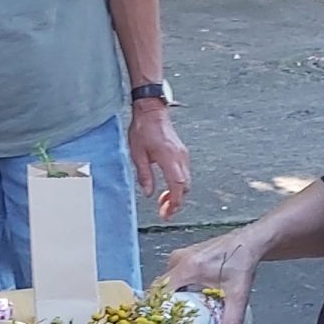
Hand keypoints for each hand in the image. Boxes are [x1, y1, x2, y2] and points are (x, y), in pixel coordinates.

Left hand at [128, 101, 189, 218]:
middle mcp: (180, 156)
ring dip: (177, 193)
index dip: (175, 202)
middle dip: (176, 201)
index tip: (167, 212)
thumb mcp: (137, 154)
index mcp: (169, 157)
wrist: (151, 110)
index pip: (178, 185)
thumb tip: (148, 193)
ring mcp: (183, 154)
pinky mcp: (181, 152)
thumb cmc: (143, 128)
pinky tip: (167, 186)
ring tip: (163, 200)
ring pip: (186, 180)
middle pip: (185, 186)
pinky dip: (178, 183)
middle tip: (164, 211)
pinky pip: (184, 173)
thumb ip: (144, 175)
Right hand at [159, 229, 261, 323]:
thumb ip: (232, 318)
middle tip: (175, 317)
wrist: (248, 242)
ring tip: (181, 309)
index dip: (159, 307)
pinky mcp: (185, 255)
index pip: (160, 290)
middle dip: (164, 304)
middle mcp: (181, 259)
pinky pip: (172, 275)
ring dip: (170, 296)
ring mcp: (181, 255)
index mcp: (189, 267)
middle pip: (161, 286)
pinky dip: (175, 288)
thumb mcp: (238, 294)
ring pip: (165, 281)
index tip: (165, 318)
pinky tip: (188, 297)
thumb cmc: (242, 260)